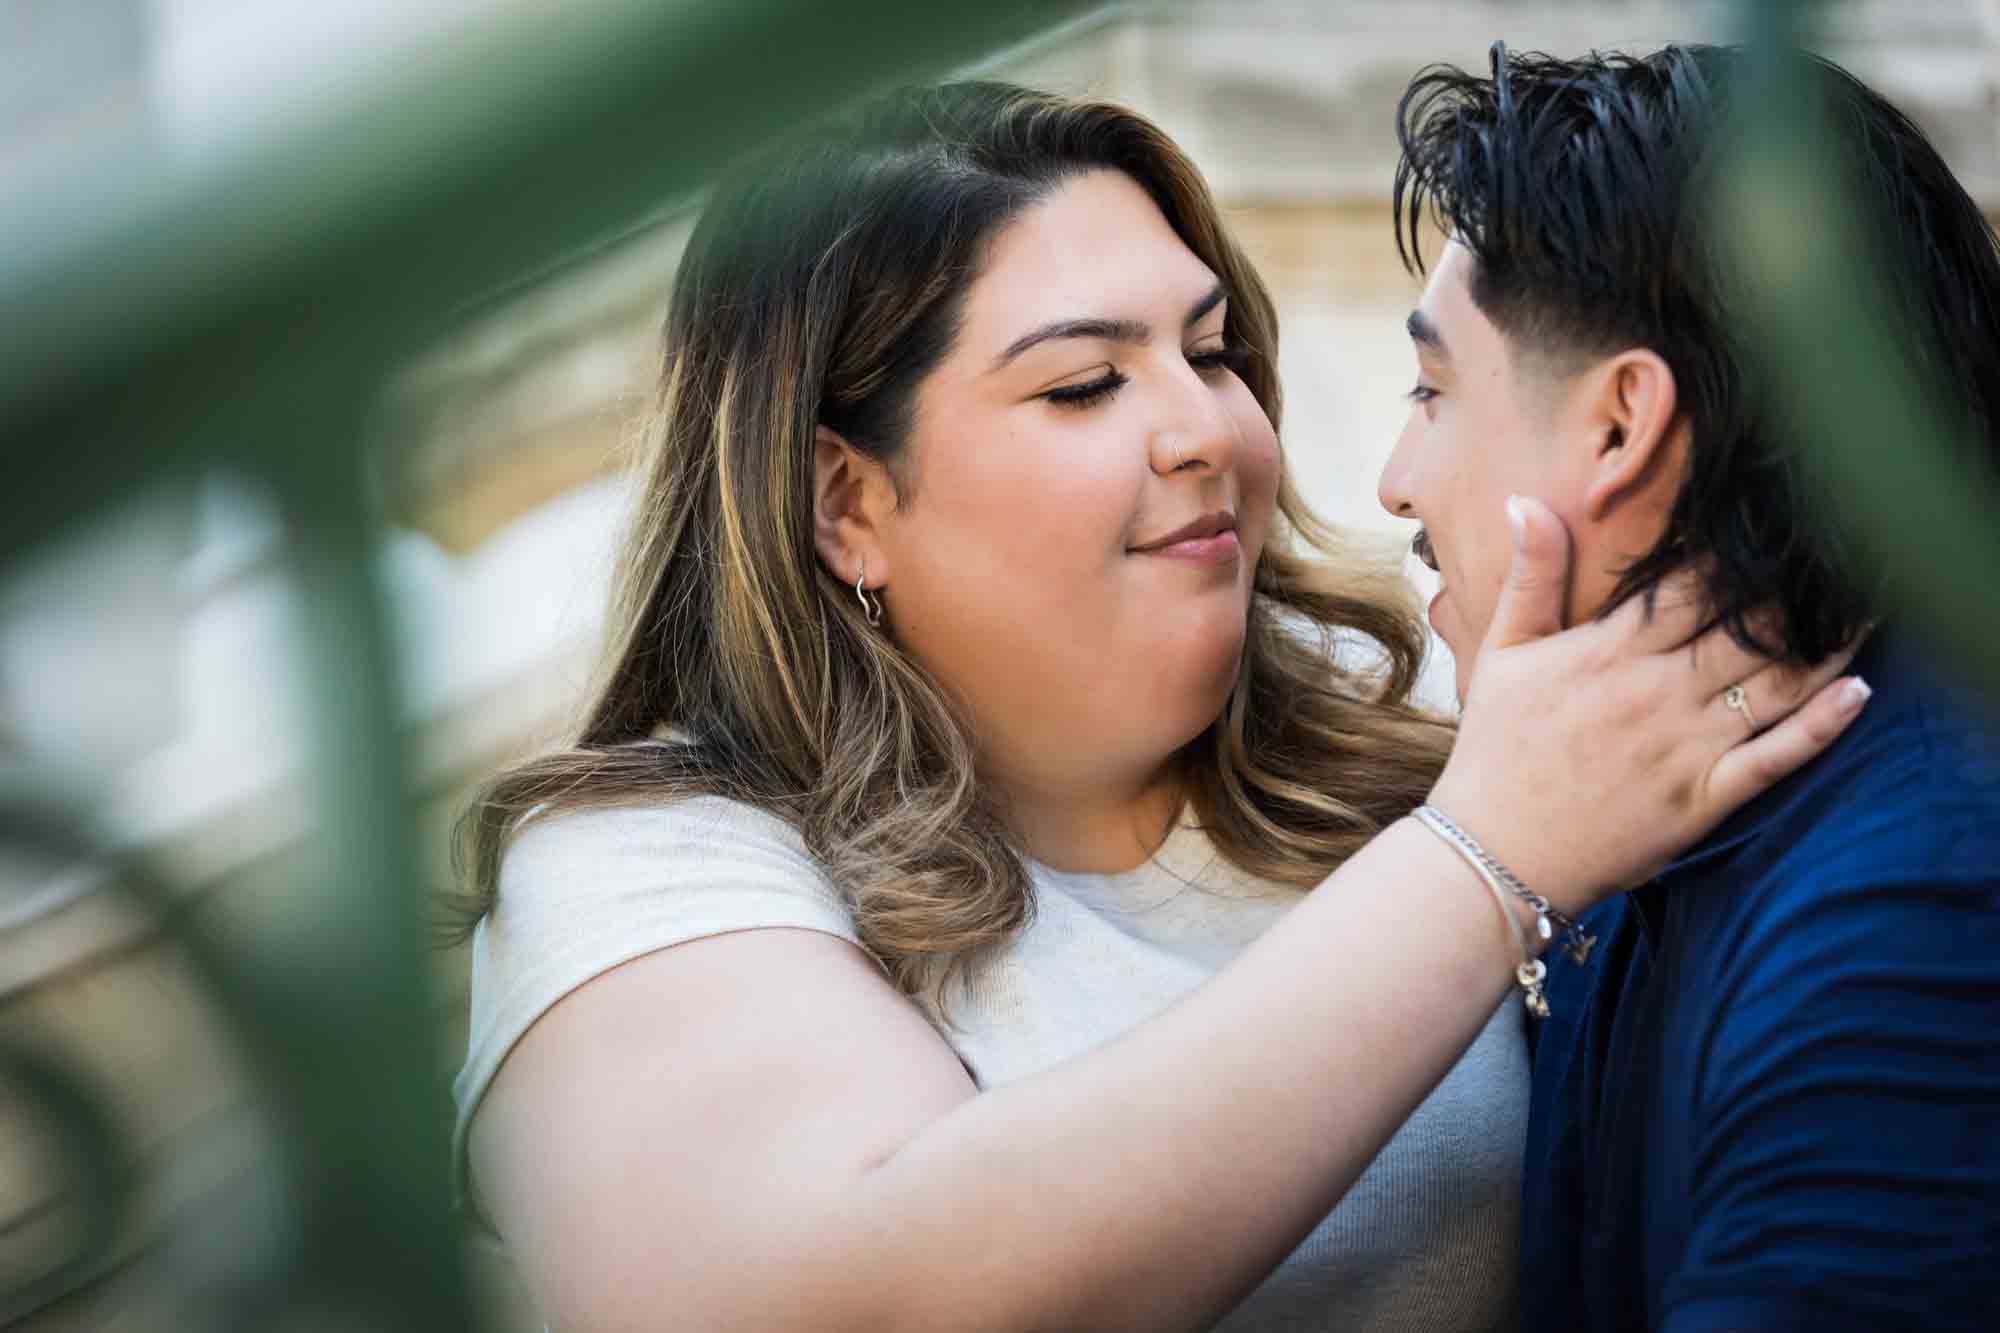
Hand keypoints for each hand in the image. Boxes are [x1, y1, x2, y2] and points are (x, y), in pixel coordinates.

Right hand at [1426, 496, 1867, 917]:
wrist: (1495, 854)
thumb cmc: (1495, 750)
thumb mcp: (1501, 653)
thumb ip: (1530, 577)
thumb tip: (1526, 500)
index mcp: (1608, 652)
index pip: (1691, 587)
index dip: (1738, 556)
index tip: (1771, 530)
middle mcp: (1656, 693)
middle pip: (1746, 628)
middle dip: (1795, 593)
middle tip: (1838, 562)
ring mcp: (1686, 747)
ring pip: (1774, 684)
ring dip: (1825, 645)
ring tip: (1864, 609)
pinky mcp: (1703, 798)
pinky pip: (1776, 756)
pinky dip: (1822, 725)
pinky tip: (1858, 690)